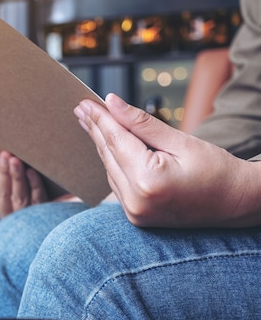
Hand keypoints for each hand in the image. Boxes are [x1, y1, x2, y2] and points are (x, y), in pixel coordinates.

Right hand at [0, 151, 48, 217]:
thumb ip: (12, 181)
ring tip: (15, 159)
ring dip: (15, 176)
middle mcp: (14, 217)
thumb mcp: (22, 193)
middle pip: (4, 194)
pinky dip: (34, 184)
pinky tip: (31, 171)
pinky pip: (38, 199)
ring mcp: (29, 218)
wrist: (62, 221)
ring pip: (19, 197)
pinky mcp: (46, 215)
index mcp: (6, 210)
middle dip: (3, 172)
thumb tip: (1, 159)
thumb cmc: (41, 199)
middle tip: (4, 154)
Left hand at [74, 93, 260, 227]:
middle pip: (108, 155)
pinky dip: (112, 162)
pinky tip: (106, 145)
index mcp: (148, 180)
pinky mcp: (136, 217)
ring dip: (101, 144)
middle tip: (81, 107)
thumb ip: (141, 123)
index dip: (100, 118)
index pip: (115, 140)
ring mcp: (134, 212)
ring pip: (109, 169)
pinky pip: (117, 183)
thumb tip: (111, 103)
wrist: (237, 204)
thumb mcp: (180, 140)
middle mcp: (136, 201)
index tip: (85, 102)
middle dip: (95, 128)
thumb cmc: (216, 170)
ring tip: (91, 121)